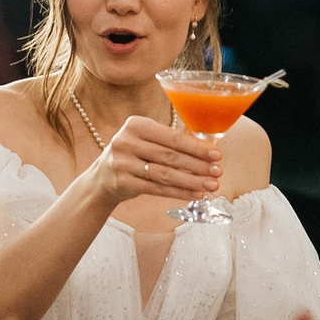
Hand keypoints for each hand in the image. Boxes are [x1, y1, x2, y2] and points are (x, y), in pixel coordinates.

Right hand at [87, 114, 221, 206]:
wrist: (101, 178)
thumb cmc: (133, 155)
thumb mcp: (145, 140)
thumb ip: (170, 141)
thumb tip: (209, 149)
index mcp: (136, 125)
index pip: (172, 137)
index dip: (196, 147)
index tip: (217, 154)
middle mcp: (126, 141)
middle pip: (170, 156)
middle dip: (198, 165)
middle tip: (218, 172)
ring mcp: (122, 163)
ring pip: (165, 174)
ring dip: (192, 181)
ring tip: (211, 185)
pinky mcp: (123, 182)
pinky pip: (157, 189)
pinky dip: (179, 192)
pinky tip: (195, 194)